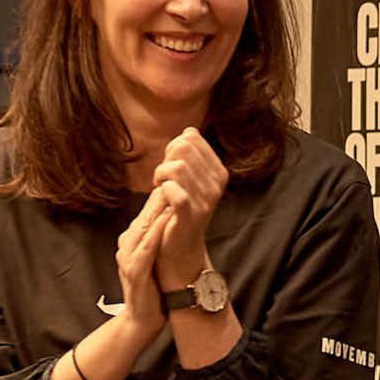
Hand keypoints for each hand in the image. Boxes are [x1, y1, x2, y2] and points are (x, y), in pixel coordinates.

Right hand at [116, 188, 171, 333]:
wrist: (143, 319)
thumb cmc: (155, 285)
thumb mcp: (157, 254)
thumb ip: (162, 233)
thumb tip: (176, 210)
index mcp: (133, 237)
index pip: (150, 208)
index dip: (165, 191)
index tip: (181, 174)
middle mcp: (127, 242)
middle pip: (146, 213)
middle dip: (162, 193)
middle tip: (178, 174)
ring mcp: (128, 256)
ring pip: (144, 226)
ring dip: (159, 208)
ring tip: (174, 191)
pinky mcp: (134, 271)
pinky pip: (146, 248)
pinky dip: (156, 233)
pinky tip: (168, 220)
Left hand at [152, 127, 228, 288]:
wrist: (181, 249)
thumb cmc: (180, 211)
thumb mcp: (190, 180)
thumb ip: (190, 155)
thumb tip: (189, 131)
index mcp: (218, 171)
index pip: (190, 138)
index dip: (173, 148)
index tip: (171, 168)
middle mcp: (216, 184)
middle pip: (182, 147)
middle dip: (166, 159)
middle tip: (162, 178)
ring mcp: (205, 199)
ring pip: (176, 166)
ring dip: (160, 174)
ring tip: (160, 187)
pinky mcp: (190, 214)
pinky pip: (173, 189)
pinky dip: (162, 189)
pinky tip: (161, 195)